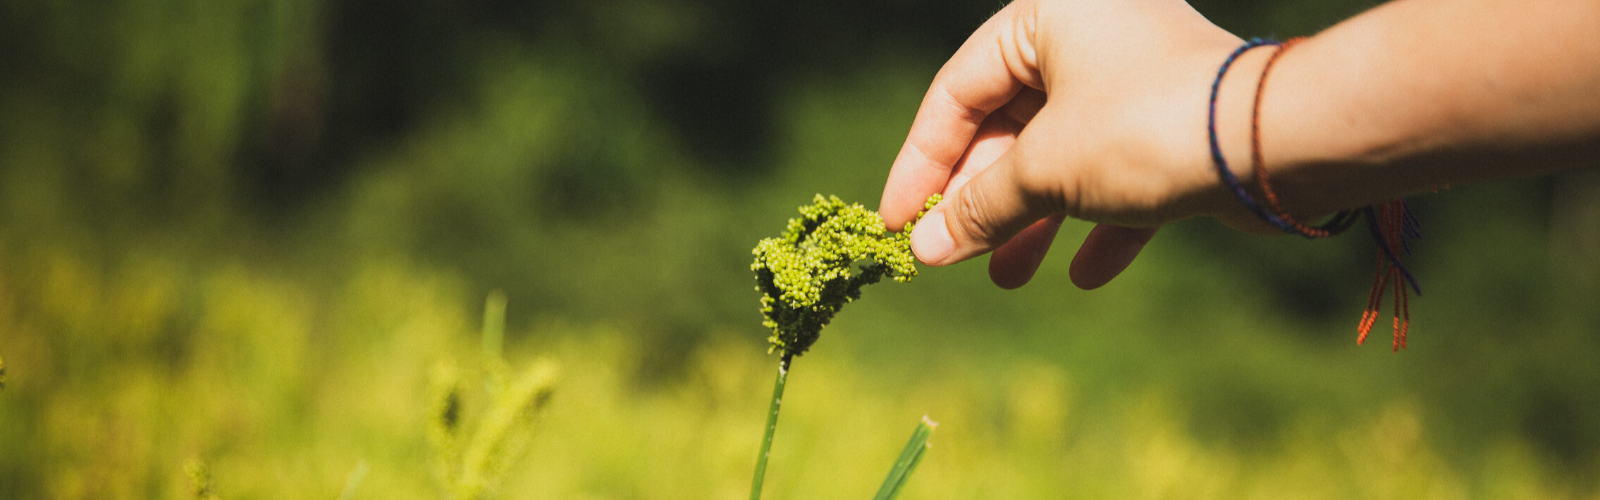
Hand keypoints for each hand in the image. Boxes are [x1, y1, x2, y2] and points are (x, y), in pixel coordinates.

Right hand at [878, 0, 1249, 288]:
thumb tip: (924, 249)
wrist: (1276, 142)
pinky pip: (1121, 172)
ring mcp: (1137, 77)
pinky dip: (1099, 220)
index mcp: (1047, 13)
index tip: (896, 224)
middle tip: (949, 257)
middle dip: (982, 199)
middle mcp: (1092, 32)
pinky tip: (1084, 273)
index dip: (920, 163)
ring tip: (1007, 279)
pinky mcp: (1176, 121)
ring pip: (1064, 152)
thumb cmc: (1144, 129)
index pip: (957, 90)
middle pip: (1009, 124)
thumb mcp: (1044, 169)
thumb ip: (977, 206)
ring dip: (1033, 219)